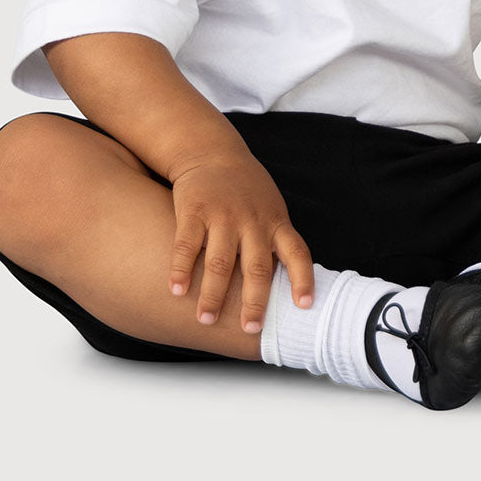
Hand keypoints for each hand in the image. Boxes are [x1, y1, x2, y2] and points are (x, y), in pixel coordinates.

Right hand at [168, 151, 313, 332]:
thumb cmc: (246, 189)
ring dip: (213, 294)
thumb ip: (276, 240)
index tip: (304, 306)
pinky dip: (181, 270)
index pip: (297, 253)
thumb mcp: (270, 207)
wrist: (211, 151)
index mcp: (275, 221)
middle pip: (257, 266)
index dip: (303, 279)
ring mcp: (223, 215)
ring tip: (206, 319)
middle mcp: (253, 220)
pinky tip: (176, 290)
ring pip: (220, 261)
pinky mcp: (194, 210)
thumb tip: (287, 287)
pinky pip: (187, 245)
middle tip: (251, 329)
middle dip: (254, 300)